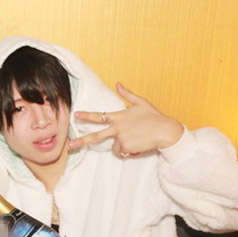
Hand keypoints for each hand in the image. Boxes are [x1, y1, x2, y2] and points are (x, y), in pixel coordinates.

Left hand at [68, 83, 183, 157]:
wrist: (166, 131)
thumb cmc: (155, 117)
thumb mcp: (141, 102)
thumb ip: (127, 94)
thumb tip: (118, 83)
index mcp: (119, 116)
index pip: (99, 115)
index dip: (86, 115)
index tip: (75, 115)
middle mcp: (118, 127)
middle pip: (96, 136)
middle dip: (82, 141)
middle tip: (71, 145)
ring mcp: (121, 138)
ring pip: (114, 148)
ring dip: (122, 147)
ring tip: (136, 140)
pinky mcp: (127, 147)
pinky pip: (122, 153)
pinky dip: (128, 152)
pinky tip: (139, 146)